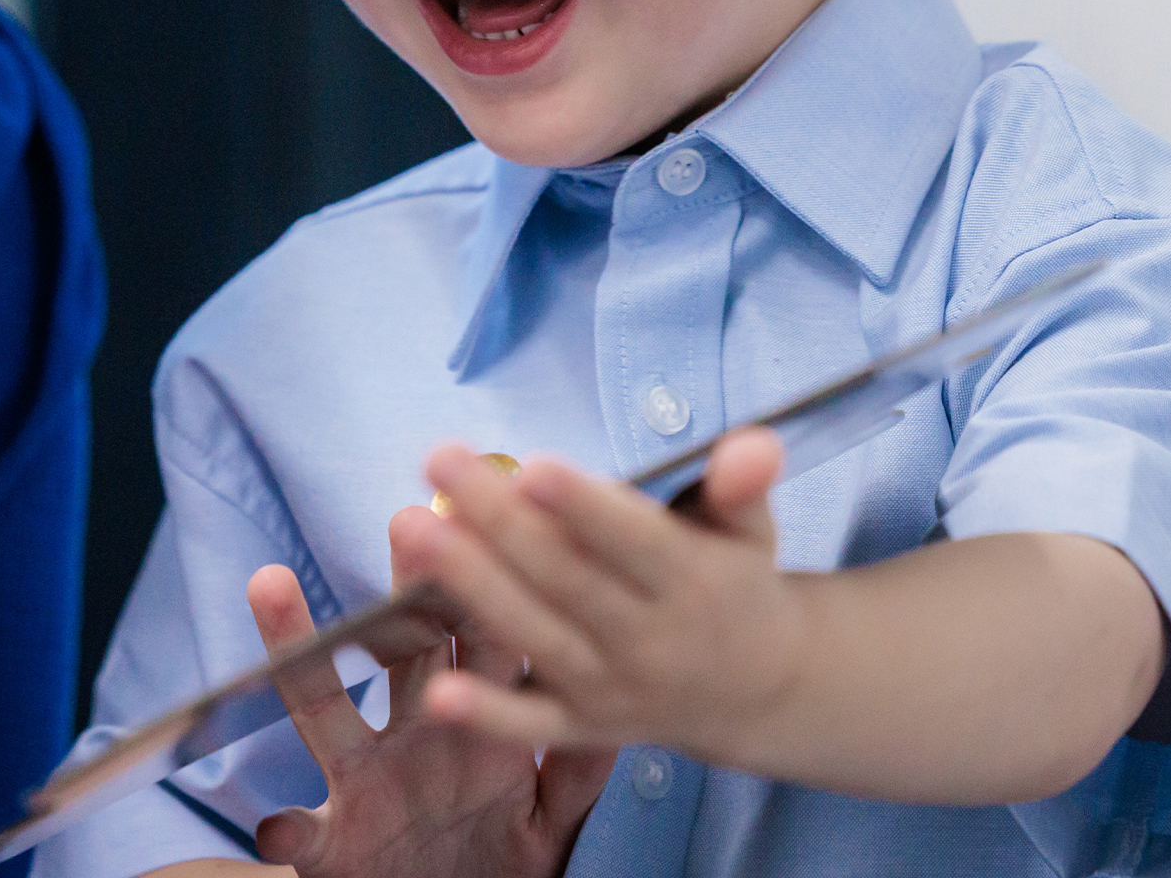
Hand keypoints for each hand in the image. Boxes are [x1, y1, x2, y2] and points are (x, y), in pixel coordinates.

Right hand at [242, 513, 611, 877]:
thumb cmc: (494, 863)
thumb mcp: (548, 822)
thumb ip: (576, 773)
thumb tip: (615, 717)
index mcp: (470, 724)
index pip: (478, 639)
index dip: (491, 587)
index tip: (504, 529)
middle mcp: (410, 735)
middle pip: (403, 646)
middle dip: (404, 589)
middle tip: (409, 524)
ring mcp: (363, 783)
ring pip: (323, 711)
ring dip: (295, 653)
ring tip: (271, 584)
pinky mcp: (330, 847)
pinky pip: (302, 835)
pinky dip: (285, 830)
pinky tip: (276, 821)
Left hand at [411, 430, 796, 768]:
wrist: (757, 691)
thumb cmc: (735, 582)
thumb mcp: (750, 528)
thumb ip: (741, 485)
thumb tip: (754, 444)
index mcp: (694, 583)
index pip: (633, 541)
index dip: (582, 507)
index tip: (529, 466)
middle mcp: (651, 642)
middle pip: (566, 578)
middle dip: (499, 520)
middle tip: (439, 462)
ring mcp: (612, 690)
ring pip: (536, 636)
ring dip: (471, 585)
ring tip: (412, 526)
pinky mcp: (581, 727)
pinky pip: (530, 726)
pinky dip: (485, 716)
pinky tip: (435, 692)